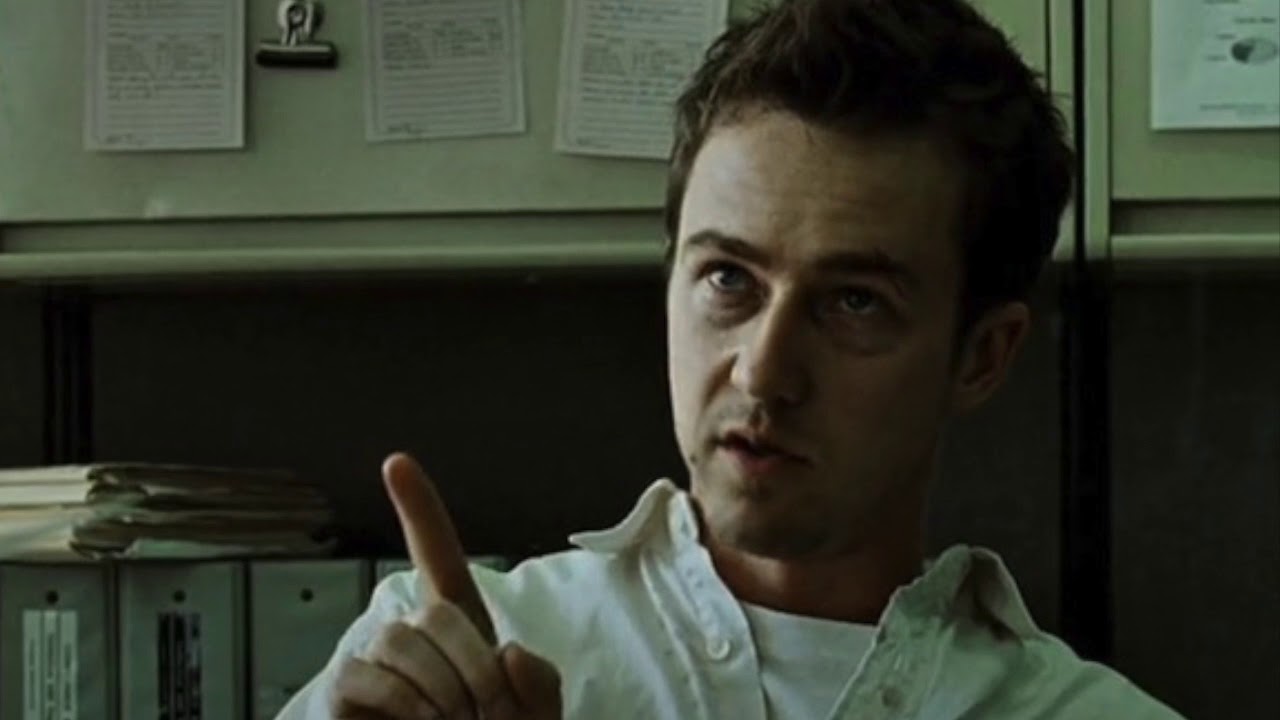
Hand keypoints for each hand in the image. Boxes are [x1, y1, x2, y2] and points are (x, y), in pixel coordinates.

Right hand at [329, 452, 561, 718]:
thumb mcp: (537, 715)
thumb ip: (538, 680)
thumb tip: (506, 651)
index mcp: (460, 628)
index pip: (439, 557)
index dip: (419, 510)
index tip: (396, 462)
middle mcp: (411, 635)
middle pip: (434, 611)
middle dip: (471, 665)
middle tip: (485, 716)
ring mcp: (375, 661)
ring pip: (400, 639)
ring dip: (439, 689)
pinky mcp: (345, 690)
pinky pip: (364, 673)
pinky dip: (403, 702)